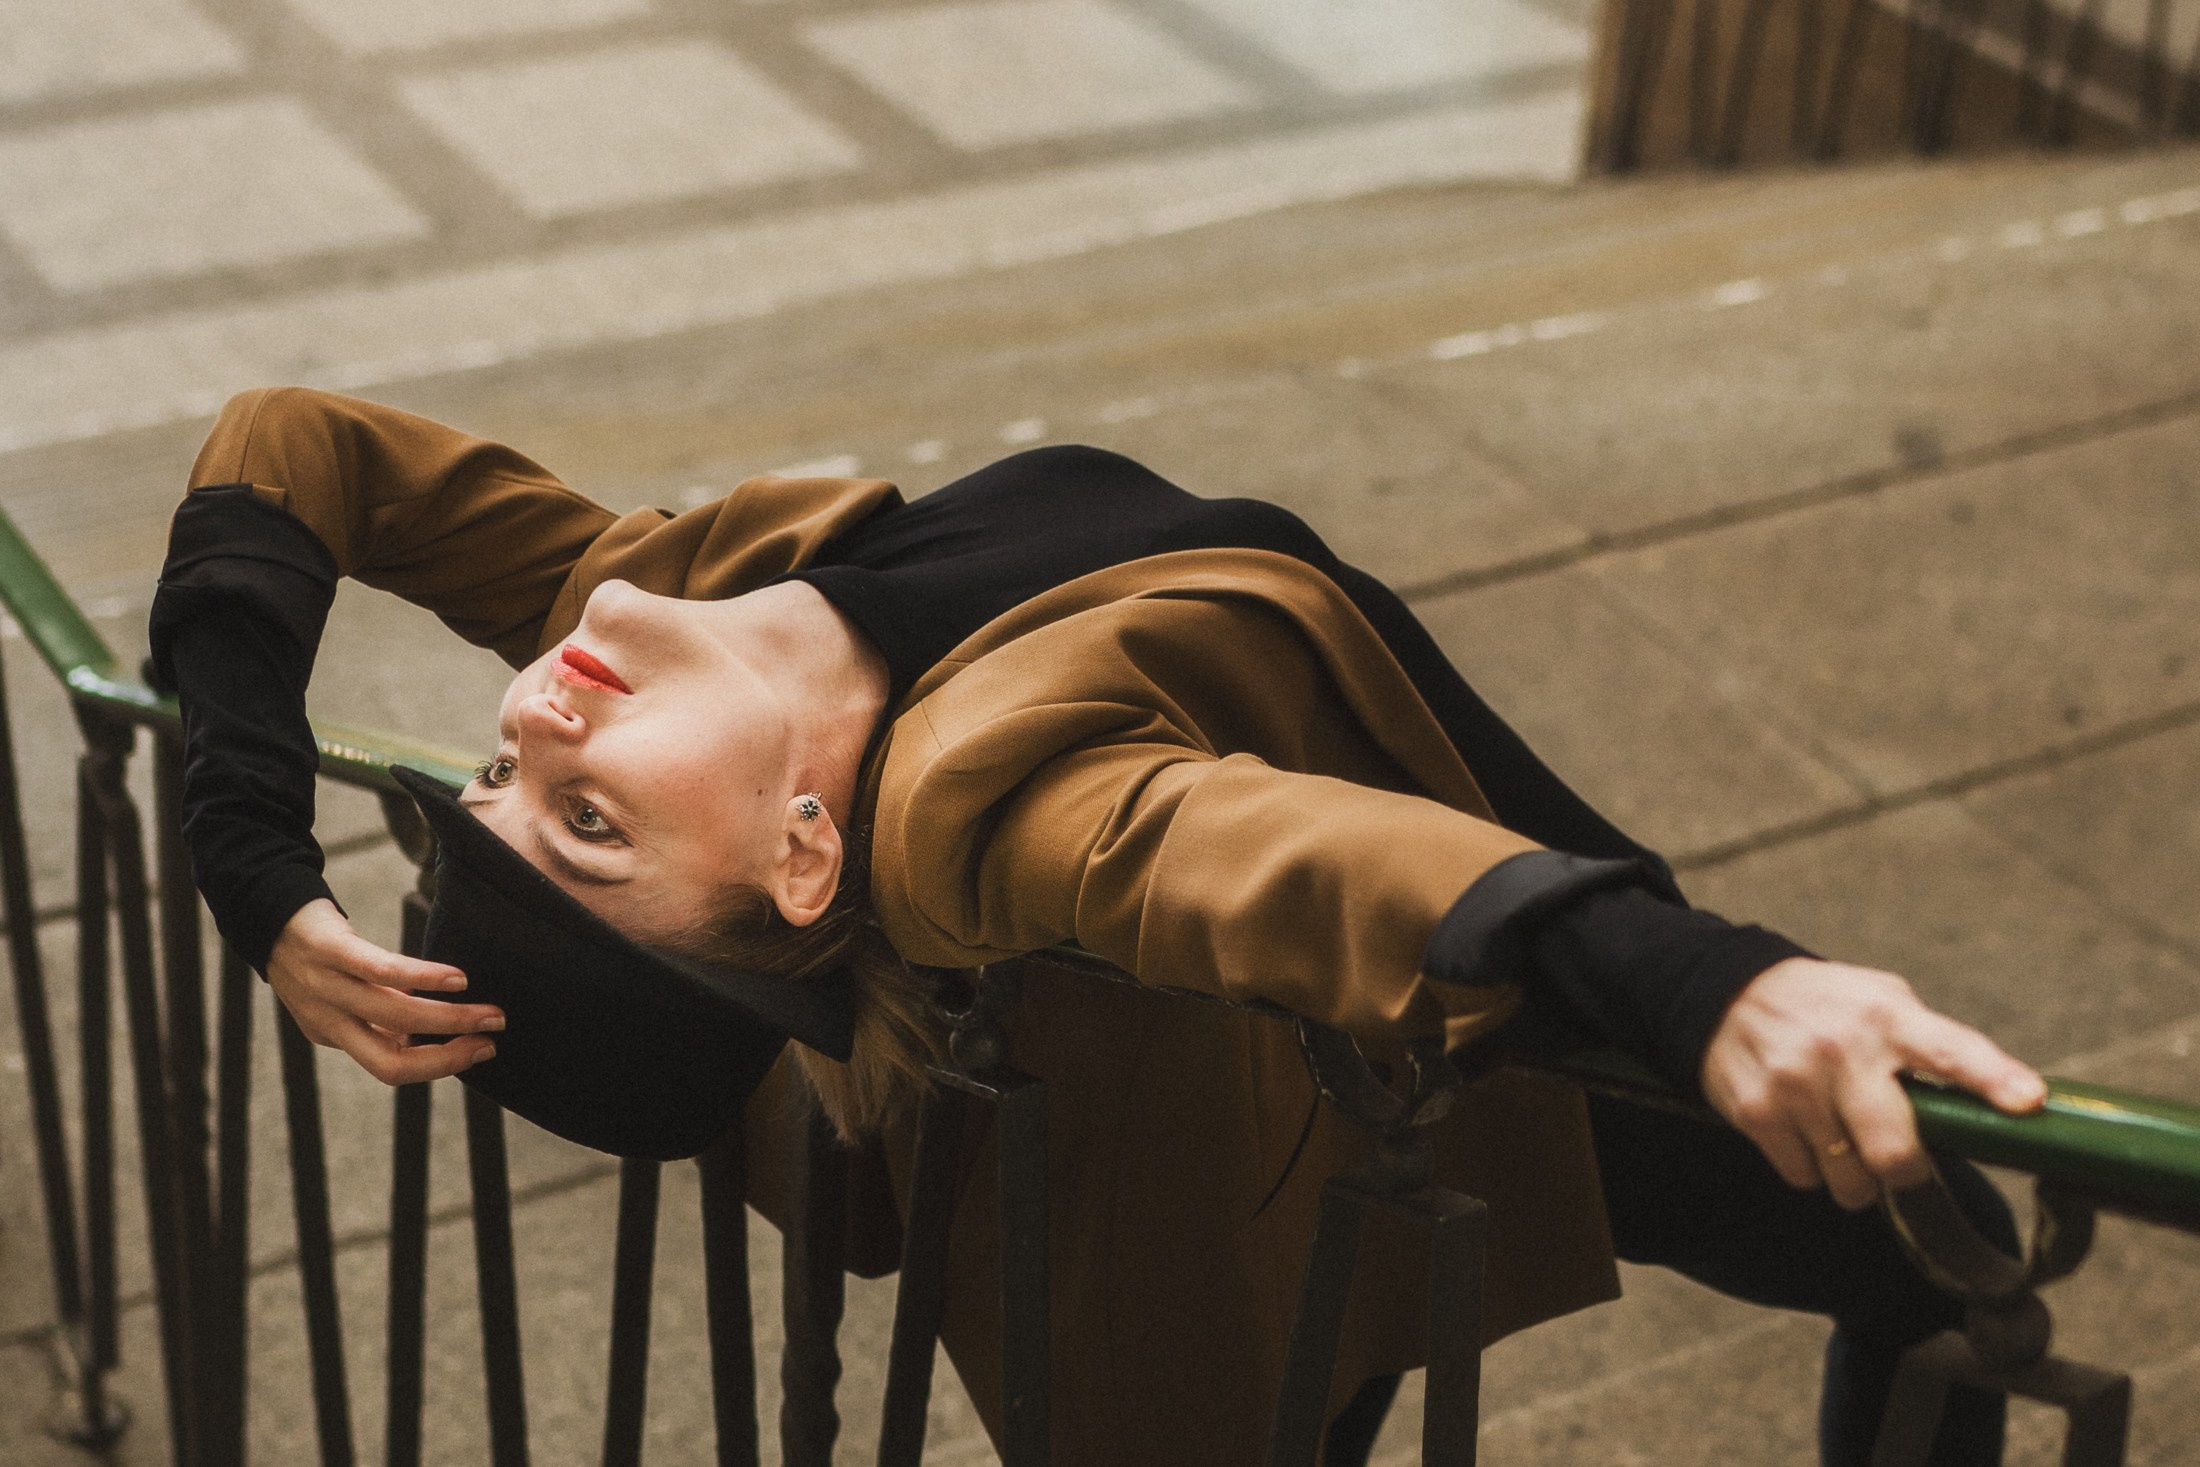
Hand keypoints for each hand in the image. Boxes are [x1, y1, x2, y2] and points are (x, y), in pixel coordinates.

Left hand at [266, 898, 501, 1084]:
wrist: (266, 911)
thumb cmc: (317, 956)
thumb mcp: (342, 998)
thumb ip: (381, 1019)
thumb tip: (436, 1035)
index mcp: (334, 1035)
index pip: (391, 1069)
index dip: (440, 1066)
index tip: (481, 1050)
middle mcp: (328, 1020)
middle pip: (390, 1060)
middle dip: (449, 1055)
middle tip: (493, 1038)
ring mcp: (327, 987)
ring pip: (395, 1017)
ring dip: (451, 1019)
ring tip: (490, 1012)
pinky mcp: (331, 949)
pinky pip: (382, 971)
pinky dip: (424, 978)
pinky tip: (457, 979)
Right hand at [1700, 956, 2044, 1209]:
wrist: (1722, 993)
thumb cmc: (1824, 1007)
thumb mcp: (1880, 1001)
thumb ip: (1930, 1045)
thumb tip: (2000, 1106)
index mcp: (1888, 1017)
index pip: (1951, 1050)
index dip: (1993, 1077)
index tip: (2028, 1101)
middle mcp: (1843, 1050)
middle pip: (1895, 1151)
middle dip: (1904, 1172)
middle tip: (1898, 1163)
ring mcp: (1796, 1083)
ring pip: (1850, 1179)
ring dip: (1854, 1177)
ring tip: (1841, 1141)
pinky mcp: (1758, 1112)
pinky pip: (1804, 1176)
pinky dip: (1811, 1168)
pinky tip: (1802, 1133)